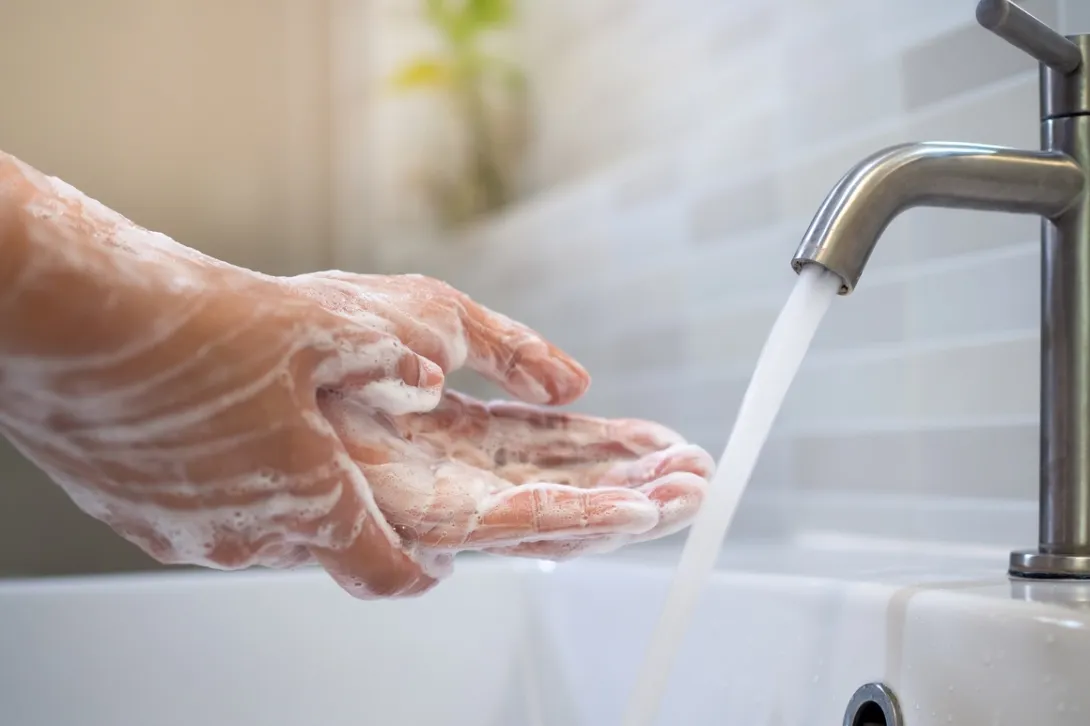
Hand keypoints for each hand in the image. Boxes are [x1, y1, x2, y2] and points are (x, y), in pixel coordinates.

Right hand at [0, 152, 445, 596]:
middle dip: (348, 510)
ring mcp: (185, 534)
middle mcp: (247, 536)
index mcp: (308, 501)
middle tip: (354, 456)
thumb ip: (386, 362)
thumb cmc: (198, 328)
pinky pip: (204, 516)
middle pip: (323, 543)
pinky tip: (214, 425)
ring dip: (283, 492)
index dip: (420, 572)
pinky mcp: (134, 519)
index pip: (384, 573)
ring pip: (262, 528)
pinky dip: (225, 486)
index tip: (435, 560)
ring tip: (279, 428)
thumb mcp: (321, 330)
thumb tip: (428, 378)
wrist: (73, 325)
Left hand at [286, 272, 714, 568]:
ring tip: (684, 498)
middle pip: (555, 488)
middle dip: (629, 485)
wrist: (239, 343)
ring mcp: (426, 501)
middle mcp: (442, 473)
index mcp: (447, 430)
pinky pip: (506, 527)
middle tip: (697, 480)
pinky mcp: (410, 521)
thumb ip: (512, 352)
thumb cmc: (318, 324)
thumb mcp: (436, 315)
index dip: (609, 448)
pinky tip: (625, 512)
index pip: (545, 449)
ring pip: (543, 519)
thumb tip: (575, 384)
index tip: (667, 446)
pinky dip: (572, 519)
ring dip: (620, 509)